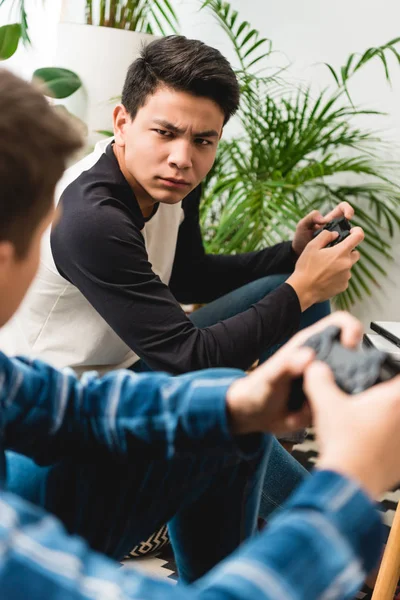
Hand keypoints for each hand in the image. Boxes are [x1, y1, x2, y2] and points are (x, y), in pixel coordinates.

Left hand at [226, 312, 362, 436]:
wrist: (253, 415)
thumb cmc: (258, 389)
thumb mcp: (270, 377)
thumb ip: (286, 366)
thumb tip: (307, 356)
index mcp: (309, 345)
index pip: (339, 324)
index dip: (351, 329)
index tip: (349, 346)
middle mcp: (321, 361)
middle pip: (353, 357)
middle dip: (347, 375)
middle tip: (323, 391)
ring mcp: (326, 382)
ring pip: (348, 385)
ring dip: (333, 399)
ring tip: (302, 406)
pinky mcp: (327, 401)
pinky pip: (338, 407)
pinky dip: (325, 414)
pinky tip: (301, 415)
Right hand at [286, 225, 363, 310]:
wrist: (303, 290)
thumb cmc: (306, 267)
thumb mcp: (311, 246)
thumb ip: (325, 236)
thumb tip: (335, 234)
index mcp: (341, 252)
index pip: (358, 237)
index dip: (357, 231)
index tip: (353, 231)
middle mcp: (347, 264)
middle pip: (355, 253)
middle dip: (347, 251)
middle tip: (332, 254)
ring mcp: (346, 276)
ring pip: (348, 266)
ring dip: (340, 265)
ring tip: (325, 268)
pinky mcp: (343, 286)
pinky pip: (344, 277)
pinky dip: (338, 276)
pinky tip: (326, 277)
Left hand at [292, 201, 353, 255]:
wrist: (298, 254)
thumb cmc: (300, 238)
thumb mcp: (302, 225)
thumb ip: (310, 218)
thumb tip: (323, 219)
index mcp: (329, 220)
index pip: (342, 209)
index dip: (348, 209)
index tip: (348, 217)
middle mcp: (336, 229)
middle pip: (350, 225)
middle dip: (355, 229)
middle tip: (352, 234)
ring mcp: (337, 240)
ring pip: (350, 239)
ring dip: (351, 241)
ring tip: (345, 245)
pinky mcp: (337, 250)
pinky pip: (345, 249)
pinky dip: (346, 250)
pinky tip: (340, 254)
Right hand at [304, 361, 399, 498]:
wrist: (348, 481)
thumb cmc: (343, 445)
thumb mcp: (325, 404)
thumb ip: (319, 380)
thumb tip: (316, 368)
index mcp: (394, 399)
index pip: (398, 375)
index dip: (391, 372)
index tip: (385, 373)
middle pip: (398, 399)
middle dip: (388, 397)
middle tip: (373, 398)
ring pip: (397, 422)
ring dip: (389, 421)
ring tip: (370, 420)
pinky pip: (396, 444)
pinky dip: (387, 441)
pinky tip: (371, 442)